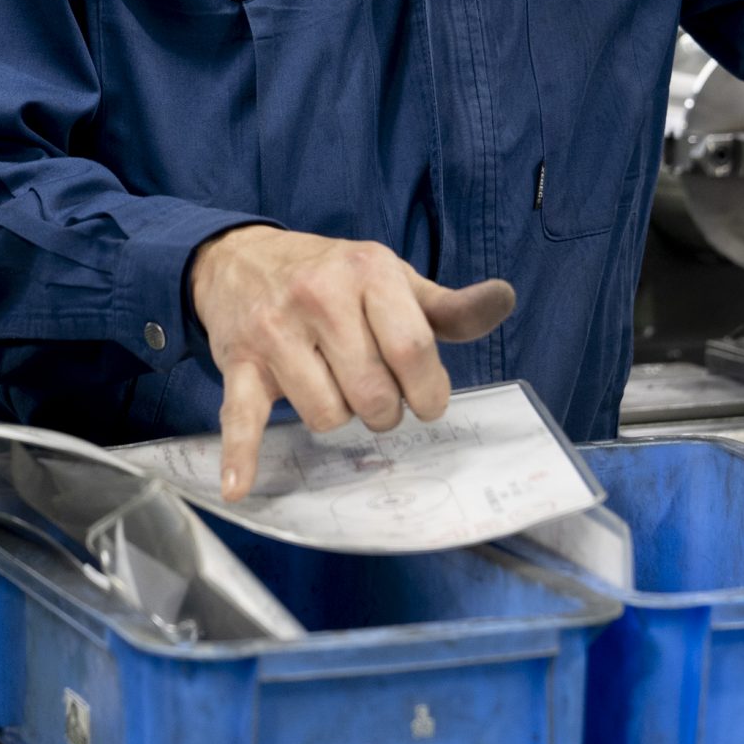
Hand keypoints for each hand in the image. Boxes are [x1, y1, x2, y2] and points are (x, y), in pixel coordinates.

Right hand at [186, 226, 515, 500]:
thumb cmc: (331, 275)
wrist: (241, 258)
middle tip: (377, 397)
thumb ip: (447, 306)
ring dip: (337, 417)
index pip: (412, 349)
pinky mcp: (239, 362)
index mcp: (368, 271)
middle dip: (383, 411)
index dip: (428, 391)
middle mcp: (319, 295)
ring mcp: (275, 330)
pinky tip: (241, 485)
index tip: (426, 401)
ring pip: (326, 414)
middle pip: (372, 393)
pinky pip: (242, 416)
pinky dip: (242, 454)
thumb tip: (503, 300)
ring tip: (332, 389)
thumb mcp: (391, 279)